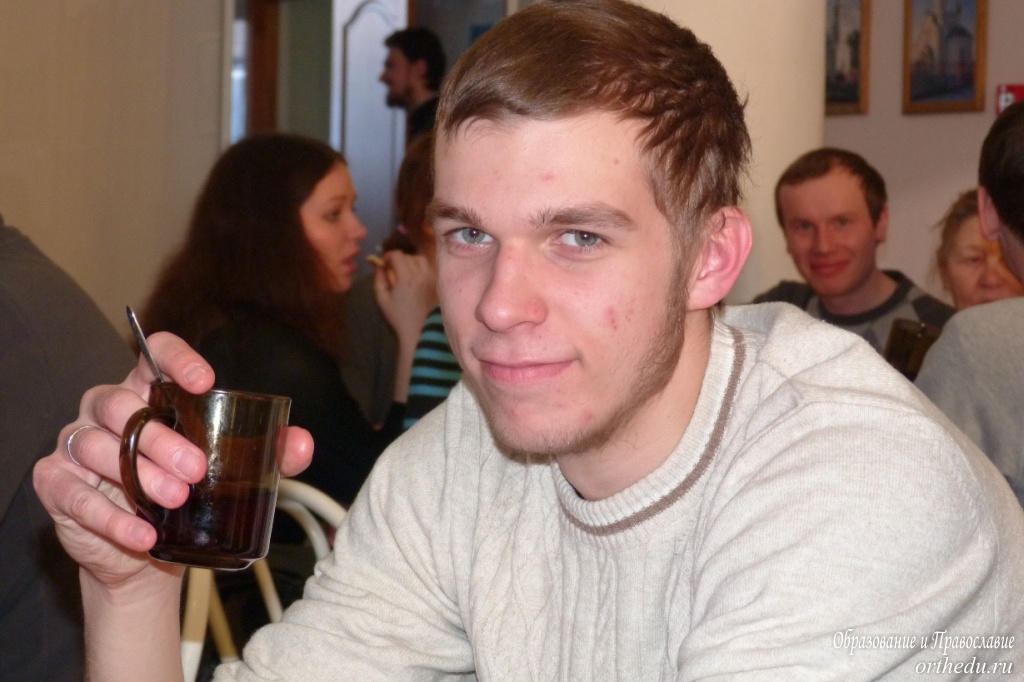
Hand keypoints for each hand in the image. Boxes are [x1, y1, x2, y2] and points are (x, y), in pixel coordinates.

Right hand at [32, 332, 314, 590]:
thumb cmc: (187, 494)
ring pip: (97, 445)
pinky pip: (74, 495)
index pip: (152, 354)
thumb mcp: (230, 473)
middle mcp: (105, 410)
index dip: (174, 358)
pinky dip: (111, 518)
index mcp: (146, 393)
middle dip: (161, 438)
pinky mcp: (56, 485)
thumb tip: (303, 443)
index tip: (205, 381)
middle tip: (197, 470)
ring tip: (175, 500)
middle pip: (122, 405)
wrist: (144, 553)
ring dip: (138, 475)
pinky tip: (143, 534)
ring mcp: (76, 446)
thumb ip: (268, 455)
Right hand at [373, 251, 437, 349]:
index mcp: (406, 277)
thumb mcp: (382, 300)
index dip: (388, 256)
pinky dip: (422, 269)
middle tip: (393, 269)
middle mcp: (422, 275)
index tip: (384, 264)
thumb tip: (379, 267)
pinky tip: (417, 280)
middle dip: (399, 260)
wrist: (420, 332)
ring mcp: (432, 279)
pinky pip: (430, 269)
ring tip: (406, 273)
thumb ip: (379, 280)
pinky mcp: (438, 285)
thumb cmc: (398, 318)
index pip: (397, 255)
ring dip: (412, 262)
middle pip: (409, 256)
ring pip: (422, 260)